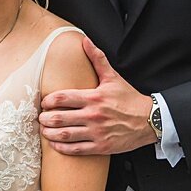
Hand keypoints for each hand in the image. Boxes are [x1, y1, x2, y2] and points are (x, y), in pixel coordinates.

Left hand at [38, 36, 155, 154]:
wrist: (150, 120)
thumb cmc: (129, 99)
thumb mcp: (113, 77)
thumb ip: (97, 59)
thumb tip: (85, 41)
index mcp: (94, 97)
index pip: (61, 98)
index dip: (47, 101)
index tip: (44, 103)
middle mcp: (93, 115)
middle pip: (59, 118)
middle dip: (45, 119)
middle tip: (40, 118)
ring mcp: (97, 132)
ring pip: (65, 135)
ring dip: (50, 134)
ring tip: (44, 131)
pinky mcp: (101, 146)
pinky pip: (76, 149)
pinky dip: (62, 148)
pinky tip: (56, 145)